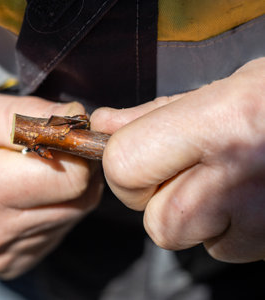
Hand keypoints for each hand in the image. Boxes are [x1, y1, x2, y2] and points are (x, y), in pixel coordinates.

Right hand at [0, 86, 101, 278]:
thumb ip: (25, 114)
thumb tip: (77, 120)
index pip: (70, 179)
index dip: (77, 149)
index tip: (64, 132)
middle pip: (78, 199)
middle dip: (76, 166)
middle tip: (50, 145)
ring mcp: (2, 255)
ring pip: (73, 215)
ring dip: (64, 187)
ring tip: (30, 168)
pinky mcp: (11, 263)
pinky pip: (56, 230)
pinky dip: (52, 207)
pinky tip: (25, 192)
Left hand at [91, 57, 264, 262]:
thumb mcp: (220, 90)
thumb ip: (154, 114)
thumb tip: (104, 124)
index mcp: (220, 122)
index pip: (126, 167)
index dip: (124, 166)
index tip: (140, 154)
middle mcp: (241, 175)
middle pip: (154, 220)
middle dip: (156, 198)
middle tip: (186, 168)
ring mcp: (264, 217)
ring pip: (185, 238)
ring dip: (192, 215)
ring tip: (224, 180)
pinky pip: (222, 248)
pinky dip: (224, 228)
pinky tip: (247, 197)